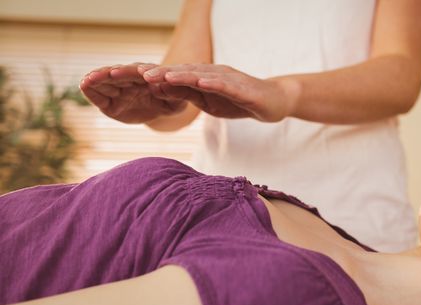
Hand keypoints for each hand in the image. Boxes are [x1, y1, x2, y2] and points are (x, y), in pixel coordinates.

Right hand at [79, 63, 187, 123]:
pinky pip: (98, 95)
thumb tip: (168, 86)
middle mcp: (131, 79)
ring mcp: (118, 89)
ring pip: (106, 81)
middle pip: (121, 74)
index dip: (141, 72)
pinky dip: (90, 89)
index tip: (140, 72)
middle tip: (110, 73)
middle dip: (115, 73)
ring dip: (98, 78)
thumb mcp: (178, 102)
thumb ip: (176, 94)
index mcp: (148, 76)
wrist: (160, 110)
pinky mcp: (109, 102)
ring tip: (89, 78)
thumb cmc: (172, 102)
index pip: (143, 72)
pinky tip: (83, 84)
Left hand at [140, 64, 296, 121]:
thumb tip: (159, 89)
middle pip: (185, 72)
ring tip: (164, 76)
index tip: (133, 78)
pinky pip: (227, 85)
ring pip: (203, 76)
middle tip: (140, 74)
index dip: (156, 77)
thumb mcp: (207, 102)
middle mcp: (214, 73)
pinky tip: (201, 83)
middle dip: (163, 73)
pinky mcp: (244, 88)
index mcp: (203, 78)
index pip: (176, 77)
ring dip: (183, 76)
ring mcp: (229, 79)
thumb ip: (186, 95)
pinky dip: (214, 83)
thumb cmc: (240, 101)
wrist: (274, 102)